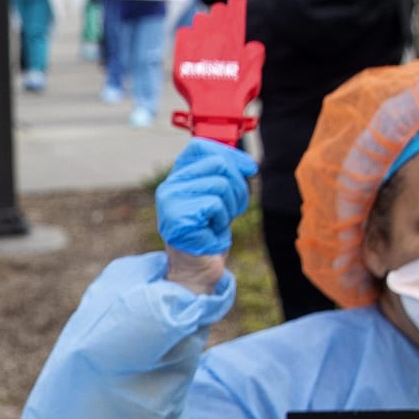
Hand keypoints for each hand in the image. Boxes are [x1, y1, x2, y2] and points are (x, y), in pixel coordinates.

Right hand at [154, 138, 256, 291]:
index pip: (200, 147)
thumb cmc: (208, 235)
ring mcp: (170, 202)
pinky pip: (214, 204)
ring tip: (220, 222)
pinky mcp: (178, 217)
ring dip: (230, 206)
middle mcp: (169, 186)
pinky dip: (222, 219)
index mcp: (177, 178)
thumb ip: (224, 177)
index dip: (230, 154)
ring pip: (220, 184)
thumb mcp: (217, 199)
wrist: (196, 271)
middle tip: (236, 207)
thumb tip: (249, 163)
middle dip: (238, 185)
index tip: (249, 169)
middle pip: (217, 163)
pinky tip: (213, 231)